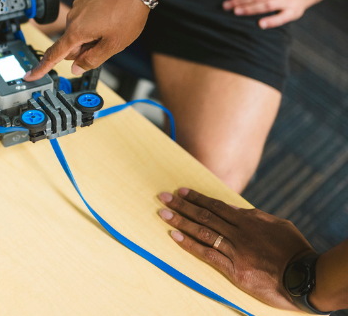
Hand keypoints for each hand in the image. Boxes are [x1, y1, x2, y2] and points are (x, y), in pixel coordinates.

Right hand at [24, 0, 148, 79]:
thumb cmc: (128, 11)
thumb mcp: (114, 44)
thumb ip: (93, 59)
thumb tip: (77, 68)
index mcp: (77, 31)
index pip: (55, 54)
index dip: (42, 68)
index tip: (30, 76)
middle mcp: (73, 17)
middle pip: (71, 43)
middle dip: (83, 49)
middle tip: (106, 43)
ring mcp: (78, 4)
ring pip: (79, 29)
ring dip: (90, 34)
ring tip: (113, 25)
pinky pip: (84, 15)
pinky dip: (94, 19)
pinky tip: (110, 14)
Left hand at [157, 187, 313, 310]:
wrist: (305, 278)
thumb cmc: (295, 251)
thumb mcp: (279, 226)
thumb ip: (256, 217)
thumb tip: (238, 209)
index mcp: (249, 221)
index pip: (216, 205)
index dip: (196, 198)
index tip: (181, 191)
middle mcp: (239, 233)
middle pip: (204, 216)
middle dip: (182, 206)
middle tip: (163, 197)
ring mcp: (235, 251)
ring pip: (202, 232)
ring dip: (180, 221)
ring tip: (163, 213)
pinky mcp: (234, 270)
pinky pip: (207, 254)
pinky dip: (189, 244)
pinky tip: (174, 236)